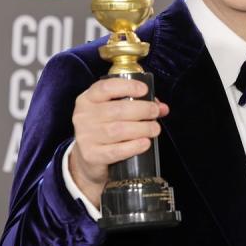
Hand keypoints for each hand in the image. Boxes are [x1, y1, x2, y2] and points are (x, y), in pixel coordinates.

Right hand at [69, 78, 167, 207]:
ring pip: (118, 130)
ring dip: (142, 128)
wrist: (89, 158)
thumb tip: (162, 108)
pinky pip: (115, 151)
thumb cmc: (106, 128)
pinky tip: (145, 143)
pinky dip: (134, 146)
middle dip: (142, 110)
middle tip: (155, 112)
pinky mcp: (91, 155)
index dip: (127, 87)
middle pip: (117, 110)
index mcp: (88, 99)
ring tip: (154, 129)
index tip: (144, 90)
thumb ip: (137, 105)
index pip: (106, 88)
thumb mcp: (115, 111)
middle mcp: (84, 116)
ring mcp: (85, 137)